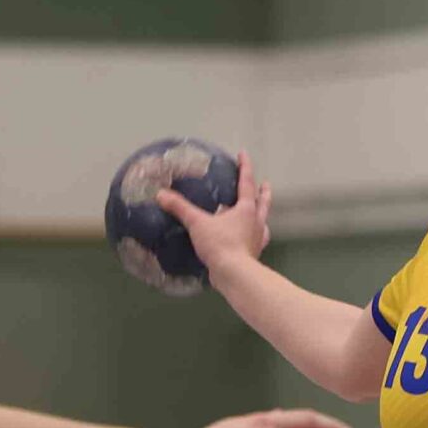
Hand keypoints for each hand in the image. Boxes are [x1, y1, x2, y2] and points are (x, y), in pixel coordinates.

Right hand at [156, 151, 271, 275]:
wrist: (234, 274)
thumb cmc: (220, 244)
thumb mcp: (197, 223)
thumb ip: (180, 208)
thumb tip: (161, 195)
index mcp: (245, 208)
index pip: (246, 182)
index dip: (245, 166)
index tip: (243, 154)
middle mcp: (255, 221)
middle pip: (262, 201)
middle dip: (263, 191)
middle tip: (265, 184)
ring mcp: (257, 238)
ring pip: (263, 221)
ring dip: (261, 214)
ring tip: (260, 212)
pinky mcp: (253, 253)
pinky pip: (256, 240)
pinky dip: (254, 236)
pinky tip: (249, 239)